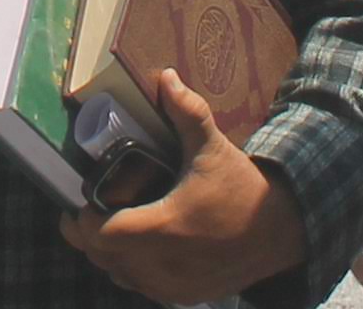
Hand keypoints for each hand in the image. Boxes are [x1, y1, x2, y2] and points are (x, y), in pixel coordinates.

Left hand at [59, 69, 305, 305]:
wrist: (281, 231)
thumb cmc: (242, 187)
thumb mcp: (213, 147)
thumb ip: (187, 112)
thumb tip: (166, 76)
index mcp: (168, 226)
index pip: (104, 235)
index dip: (82, 221)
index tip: (81, 201)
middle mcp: (168, 263)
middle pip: (105, 258)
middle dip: (90, 236)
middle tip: (89, 209)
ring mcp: (177, 285)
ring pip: (121, 276)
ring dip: (109, 255)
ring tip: (109, 225)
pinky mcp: (187, 296)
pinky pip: (143, 288)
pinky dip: (131, 270)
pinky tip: (135, 248)